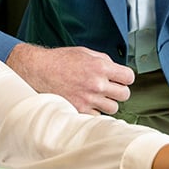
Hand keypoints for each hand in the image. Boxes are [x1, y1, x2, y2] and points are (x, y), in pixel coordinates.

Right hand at [6, 43, 134, 114]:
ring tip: (97, 96)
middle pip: (124, 95)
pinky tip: (87, 103)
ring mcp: (89, 99)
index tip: (120, 79)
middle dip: (118, 91)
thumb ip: (103, 60)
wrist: (39, 70)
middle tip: (109, 88)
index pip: (129, 77)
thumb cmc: (60, 60)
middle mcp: (97, 84)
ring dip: (107, 103)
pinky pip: (98, 116)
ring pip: (113, 108)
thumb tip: (115, 69)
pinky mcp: (80, 110)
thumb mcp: (84, 52)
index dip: (125, 78)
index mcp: (100, 66)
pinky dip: (95, 111)